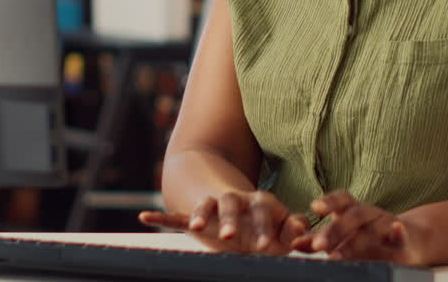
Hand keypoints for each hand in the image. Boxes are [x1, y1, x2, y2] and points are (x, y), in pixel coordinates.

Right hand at [138, 191, 308, 254]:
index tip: (263, 246)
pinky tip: (145, 217)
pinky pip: (178, 215)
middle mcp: (237, 200)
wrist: (243, 211)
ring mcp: (215, 207)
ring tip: (196, 227)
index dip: (263, 227)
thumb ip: (292, 230)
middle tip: (229, 236)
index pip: (263, 211)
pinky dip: (162, 216)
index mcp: (261, 203)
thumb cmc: (268, 226)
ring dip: (201, 214)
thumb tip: (302, 228)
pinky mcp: (198, 216)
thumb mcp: (282, 230)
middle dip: (229, 220)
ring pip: (207, 206)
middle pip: (231, 204)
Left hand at [290, 191, 424, 264]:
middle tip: (317, 245)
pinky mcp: (404, 240)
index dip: (329, 201)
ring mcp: (387, 225)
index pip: (341, 200)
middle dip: (334, 230)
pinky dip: (400, 232)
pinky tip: (398, 229)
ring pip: (372, 228)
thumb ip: (318, 239)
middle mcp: (369, 214)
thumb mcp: (343, 237)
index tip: (313, 207)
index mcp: (353, 210)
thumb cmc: (369, 237)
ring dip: (355, 241)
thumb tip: (294, 243)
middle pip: (352, 216)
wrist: (411, 239)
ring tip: (337, 255)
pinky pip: (402, 234)